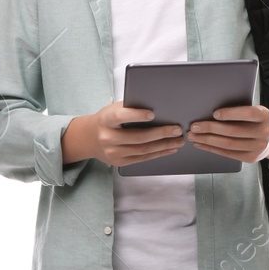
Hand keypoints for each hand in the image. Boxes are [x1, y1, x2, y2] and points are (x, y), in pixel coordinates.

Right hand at [68, 101, 184, 166]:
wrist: (90, 138)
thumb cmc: (107, 119)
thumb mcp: (113, 109)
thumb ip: (130, 108)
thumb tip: (158, 107)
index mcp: (106, 120)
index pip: (121, 117)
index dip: (136, 115)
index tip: (152, 113)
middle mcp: (108, 137)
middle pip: (138, 137)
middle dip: (161, 133)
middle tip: (177, 129)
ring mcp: (113, 152)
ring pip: (143, 150)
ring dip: (164, 145)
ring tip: (178, 140)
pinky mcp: (119, 162)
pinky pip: (142, 159)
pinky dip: (158, 153)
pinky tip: (169, 148)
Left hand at [189, 104, 268, 163]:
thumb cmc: (257, 120)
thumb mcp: (254, 111)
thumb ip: (239, 110)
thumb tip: (210, 112)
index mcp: (264, 115)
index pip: (247, 114)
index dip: (230, 113)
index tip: (214, 113)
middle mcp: (264, 132)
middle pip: (233, 131)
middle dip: (210, 128)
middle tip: (194, 126)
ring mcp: (258, 147)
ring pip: (228, 144)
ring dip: (207, 140)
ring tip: (193, 136)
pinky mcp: (251, 158)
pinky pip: (228, 153)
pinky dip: (212, 148)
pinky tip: (201, 144)